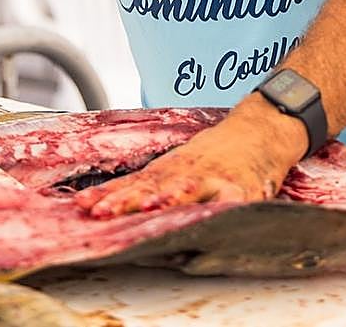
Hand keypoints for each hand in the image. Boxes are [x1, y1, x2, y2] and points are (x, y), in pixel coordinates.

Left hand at [74, 98, 306, 217]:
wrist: (261, 131)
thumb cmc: (217, 154)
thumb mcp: (180, 164)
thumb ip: (149, 186)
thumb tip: (107, 204)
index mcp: (171, 169)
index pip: (134, 184)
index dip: (109, 196)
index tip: (85, 206)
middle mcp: (188, 172)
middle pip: (153, 187)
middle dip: (126, 201)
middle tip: (102, 212)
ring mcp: (214, 180)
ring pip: (186, 190)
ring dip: (166, 199)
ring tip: (148, 207)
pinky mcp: (241, 191)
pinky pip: (226, 202)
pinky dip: (215, 208)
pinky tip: (205, 215)